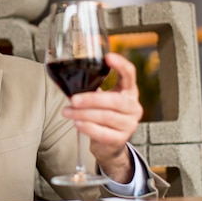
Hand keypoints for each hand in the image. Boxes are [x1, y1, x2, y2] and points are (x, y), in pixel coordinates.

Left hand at [61, 52, 142, 182]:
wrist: (109, 143)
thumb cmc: (103, 114)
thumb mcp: (102, 98)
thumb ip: (92, 88)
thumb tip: (67, 79)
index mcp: (129, 91)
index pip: (130, 74)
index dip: (121, 65)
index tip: (108, 57)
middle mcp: (133, 106)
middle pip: (115, 101)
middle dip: (91, 100)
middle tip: (73, 100)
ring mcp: (129, 124)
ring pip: (106, 117)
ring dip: (83, 114)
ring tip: (68, 112)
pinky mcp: (121, 139)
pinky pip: (103, 133)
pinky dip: (88, 127)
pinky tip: (77, 123)